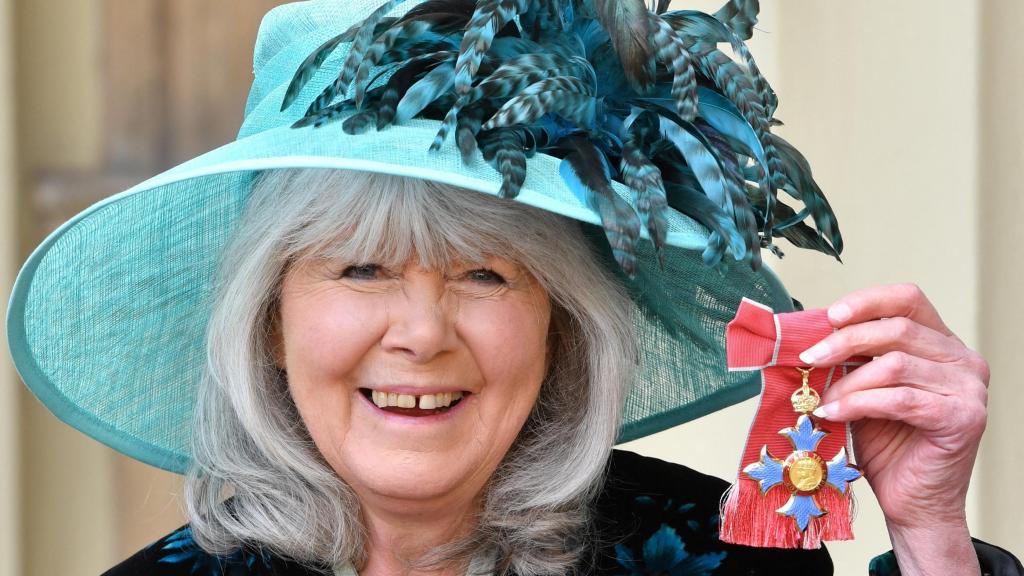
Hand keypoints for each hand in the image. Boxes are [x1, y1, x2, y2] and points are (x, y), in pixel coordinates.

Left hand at [797, 283, 988, 572]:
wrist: (912, 502)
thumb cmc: (888, 446)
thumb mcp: (864, 389)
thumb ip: (851, 359)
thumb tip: (808, 334)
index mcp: (942, 344)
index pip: (909, 300)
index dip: (867, 301)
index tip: (830, 315)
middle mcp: (963, 360)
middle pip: (897, 328)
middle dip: (844, 341)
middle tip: (809, 357)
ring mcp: (968, 388)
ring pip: (894, 364)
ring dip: (847, 381)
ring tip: (822, 398)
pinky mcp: (962, 417)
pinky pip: (899, 398)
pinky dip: (858, 403)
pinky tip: (833, 413)